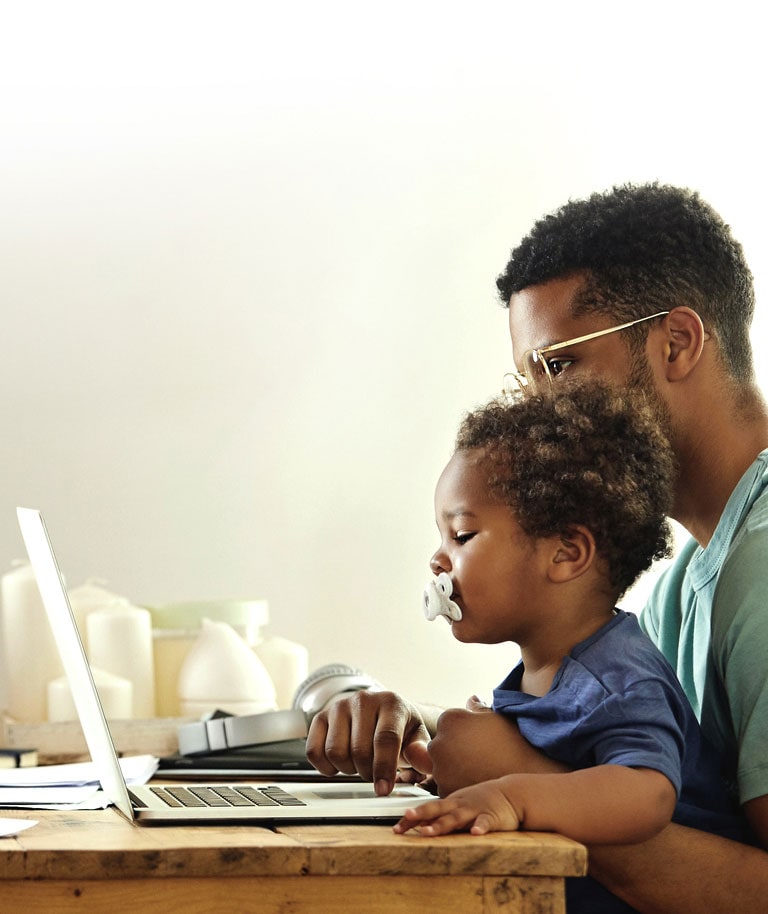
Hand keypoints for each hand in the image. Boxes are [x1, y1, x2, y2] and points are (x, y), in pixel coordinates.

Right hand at [306, 690, 431, 794]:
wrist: (381, 710)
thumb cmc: (401, 728)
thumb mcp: (417, 737)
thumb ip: (421, 752)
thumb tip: (423, 760)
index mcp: (391, 703)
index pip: (385, 738)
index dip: (384, 768)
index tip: (383, 790)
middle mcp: (363, 700)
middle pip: (359, 750)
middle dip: (367, 772)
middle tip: (375, 773)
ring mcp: (339, 706)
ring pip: (335, 752)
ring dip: (348, 769)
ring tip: (360, 764)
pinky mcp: (321, 716)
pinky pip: (314, 751)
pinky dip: (325, 766)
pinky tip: (341, 763)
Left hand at [393, 778, 521, 835]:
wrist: (512, 793)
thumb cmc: (482, 802)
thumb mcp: (461, 806)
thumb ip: (443, 816)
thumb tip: (420, 826)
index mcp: (451, 803)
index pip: (427, 811)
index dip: (412, 819)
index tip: (396, 828)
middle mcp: (460, 805)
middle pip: (437, 810)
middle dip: (420, 815)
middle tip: (404, 819)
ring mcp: (475, 810)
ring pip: (456, 818)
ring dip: (441, 824)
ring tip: (427, 832)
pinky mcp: (492, 817)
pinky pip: (485, 822)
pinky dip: (480, 827)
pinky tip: (475, 833)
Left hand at [429, 697, 565, 795]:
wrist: (526, 776)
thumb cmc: (512, 742)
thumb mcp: (495, 717)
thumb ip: (477, 708)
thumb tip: (471, 699)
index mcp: (448, 719)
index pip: (447, 725)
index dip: (462, 733)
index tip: (477, 740)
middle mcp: (438, 743)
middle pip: (439, 745)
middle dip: (453, 750)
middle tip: (478, 756)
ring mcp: (438, 769)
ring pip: (441, 767)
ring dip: (452, 769)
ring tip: (478, 770)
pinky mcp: (443, 790)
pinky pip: (445, 786)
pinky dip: (456, 785)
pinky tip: (475, 782)